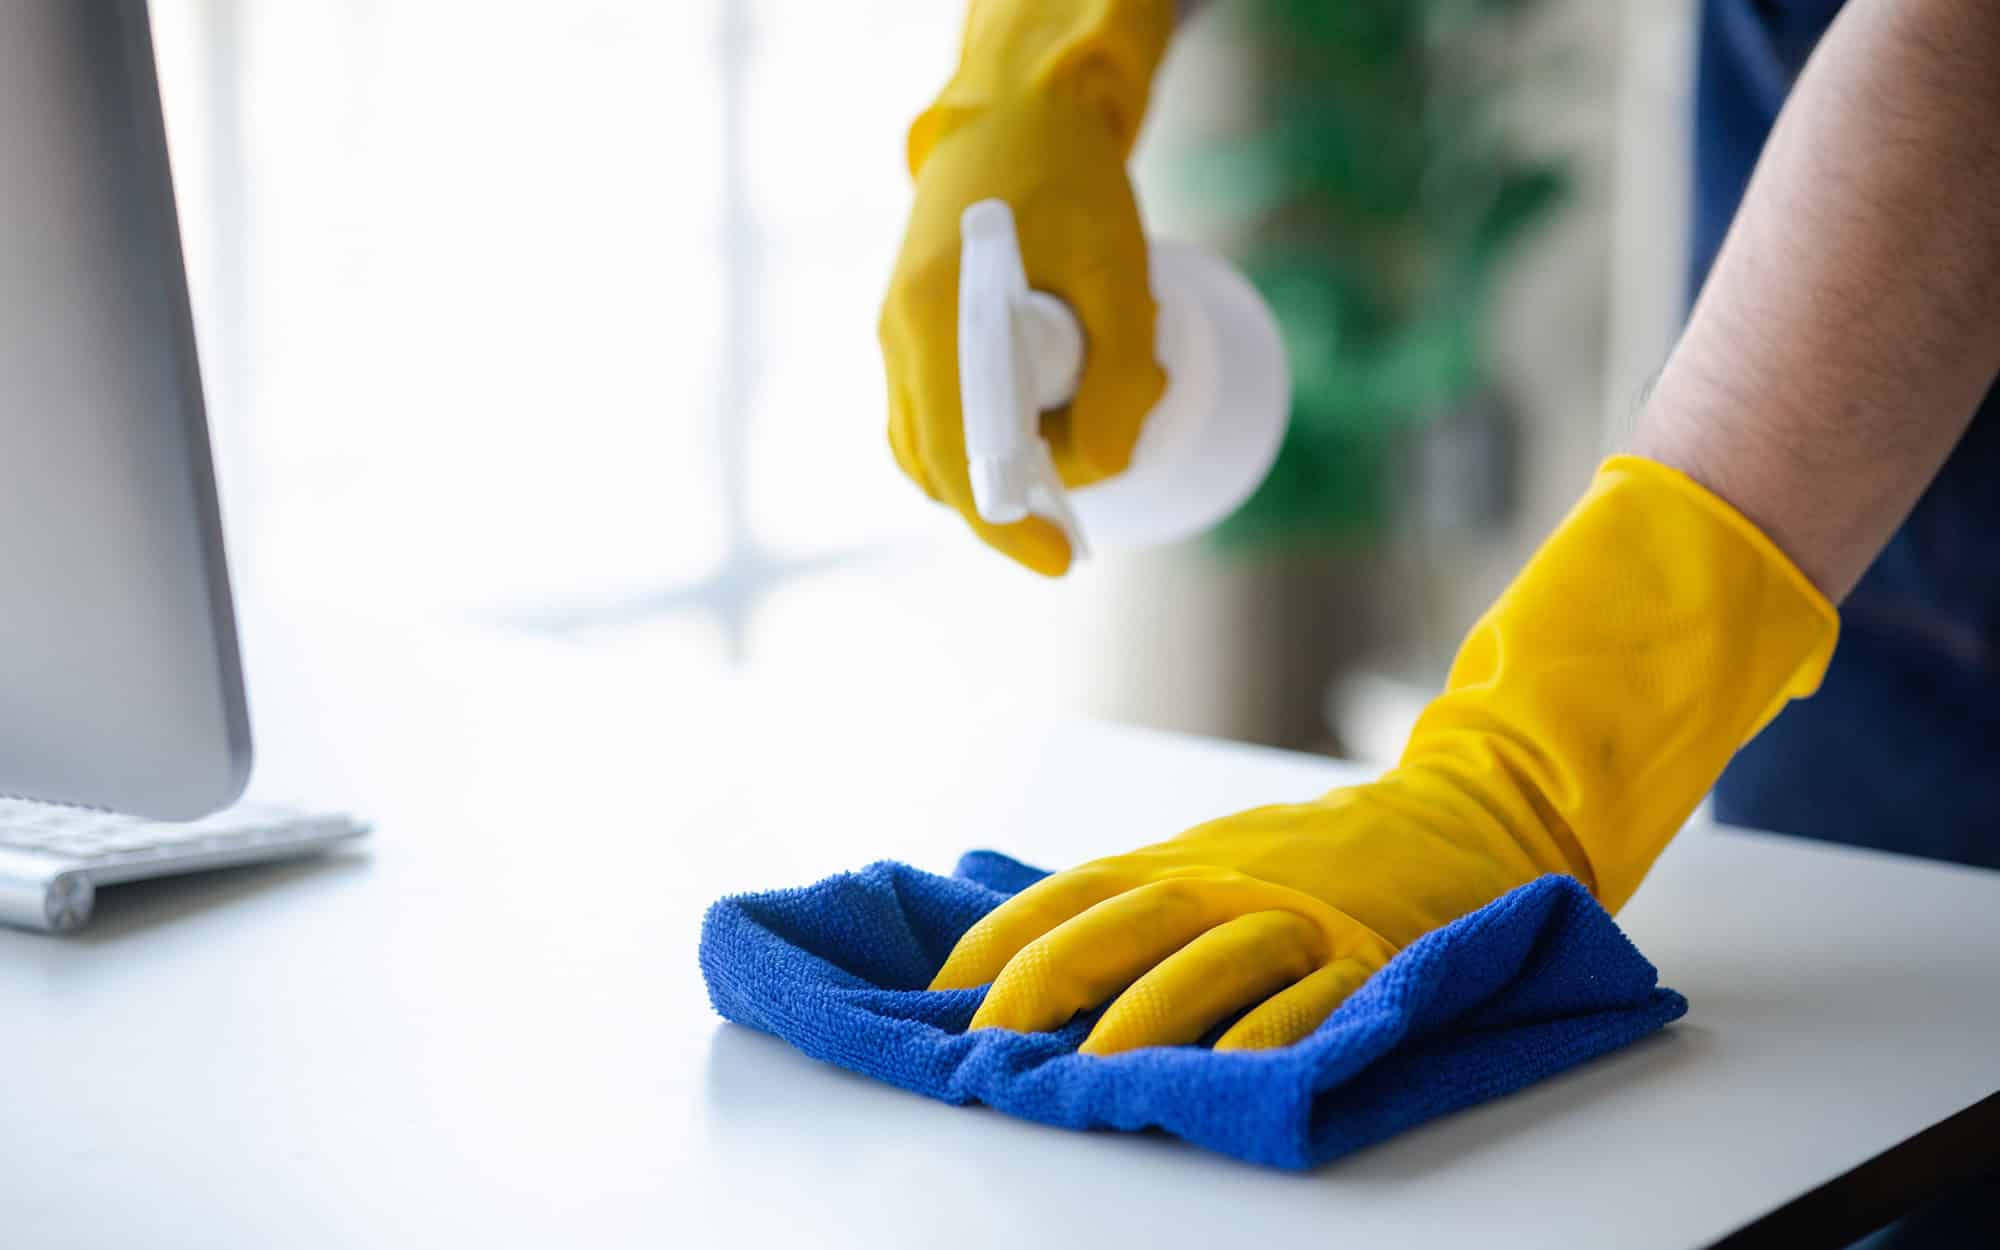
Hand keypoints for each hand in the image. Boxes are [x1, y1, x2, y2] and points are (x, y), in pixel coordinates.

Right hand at [879, 2, 1172, 575]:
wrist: (1019, 113)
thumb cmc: (1072, 181)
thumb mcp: (1121, 273)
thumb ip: (1120, 375)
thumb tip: (1107, 467)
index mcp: (938, 313)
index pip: (958, 457)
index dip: (1008, 523)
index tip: (1062, 559)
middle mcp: (899, 332)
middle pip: (937, 466)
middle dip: (1009, 505)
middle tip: (1080, 516)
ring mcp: (896, 334)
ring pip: (928, 448)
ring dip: (994, 474)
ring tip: (1071, 453)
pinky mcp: (910, 333)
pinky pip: (931, 416)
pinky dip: (979, 443)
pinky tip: (1037, 431)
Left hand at [931, 783, 1545, 1053]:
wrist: (1459, 818)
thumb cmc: (1307, 860)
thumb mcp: (1208, 861)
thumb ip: (1126, 909)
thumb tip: (1006, 967)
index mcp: (1176, 862)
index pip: (1066, 894)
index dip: (997, 942)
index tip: (938, 998)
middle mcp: (1228, 883)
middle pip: (1127, 922)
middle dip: (1051, 980)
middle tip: (992, 1044)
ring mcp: (1301, 919)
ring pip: (1215, 960)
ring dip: (1149, 1016)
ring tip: (1093, 1076)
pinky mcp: (1372, 960)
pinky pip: (1317, 998)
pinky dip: (1273, 1034)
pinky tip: (1233, 1072)